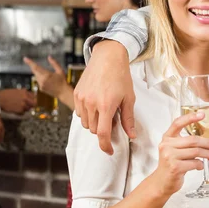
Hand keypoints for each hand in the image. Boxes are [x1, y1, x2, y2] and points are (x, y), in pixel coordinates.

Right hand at [0, 89, 35, 113]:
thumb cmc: (6, 94)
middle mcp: (25, 98)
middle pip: (34, 104)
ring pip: (28, 109)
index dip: (32, 99)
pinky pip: (23, 112)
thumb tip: (29, 95)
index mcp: (25, 92)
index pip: (33, 96)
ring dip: (25, 108)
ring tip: (19, 107)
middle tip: (28, 106)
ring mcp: (23, 105)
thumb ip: (23, 93)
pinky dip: (20, 112)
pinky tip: (16, 110)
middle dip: (31, 105)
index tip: (31, 101)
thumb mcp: (16, 91)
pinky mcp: (20, 110)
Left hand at [23, 56, 72, 107]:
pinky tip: (48, 81)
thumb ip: (54, 63)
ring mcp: (41, 85)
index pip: (36, 67)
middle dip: (35, 67)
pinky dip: (41, 79)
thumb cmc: (63, 81)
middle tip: (38, 65)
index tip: (25, 58)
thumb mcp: (60, 70)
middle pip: (35, 71)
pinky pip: (38, 81)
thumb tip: (49, 57)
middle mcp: (42, 80)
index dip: (30, 62)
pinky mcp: (41, 88)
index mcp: (47, 75)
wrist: (63, 93)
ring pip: (36, 76)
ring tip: (49, 76)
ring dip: (39, 73)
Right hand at [73, 40, 135, 154]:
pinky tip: (96, 105)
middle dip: (103, 129)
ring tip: (104, 110)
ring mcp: (81, 98)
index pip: (102, 134)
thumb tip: (132, 135)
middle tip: (113, 118)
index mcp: (106, 105)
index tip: (109, 151)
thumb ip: (128, 119)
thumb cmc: (121, 76)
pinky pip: (79, 113)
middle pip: (93, 130)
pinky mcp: (76, 94)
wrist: (108, 57)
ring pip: (85, 123)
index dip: (105, 146)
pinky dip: (87, 114)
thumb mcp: (129, 98)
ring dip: (94, 123)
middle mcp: (91, 103)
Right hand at [150, 112, 208, 196]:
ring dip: (208, 154)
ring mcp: (170, 156)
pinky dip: (201, 164)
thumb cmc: (171, 164)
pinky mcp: (175, 168)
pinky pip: (194, 163)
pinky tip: (200, 166)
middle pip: (193, 140)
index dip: (190, 118)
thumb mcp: (174, 150)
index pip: (177, 123)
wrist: (161, 182)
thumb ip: (185, 143)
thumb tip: (208, 140)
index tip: (202, 114)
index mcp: (167, 138)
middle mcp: (166, 145)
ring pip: (196, 151)